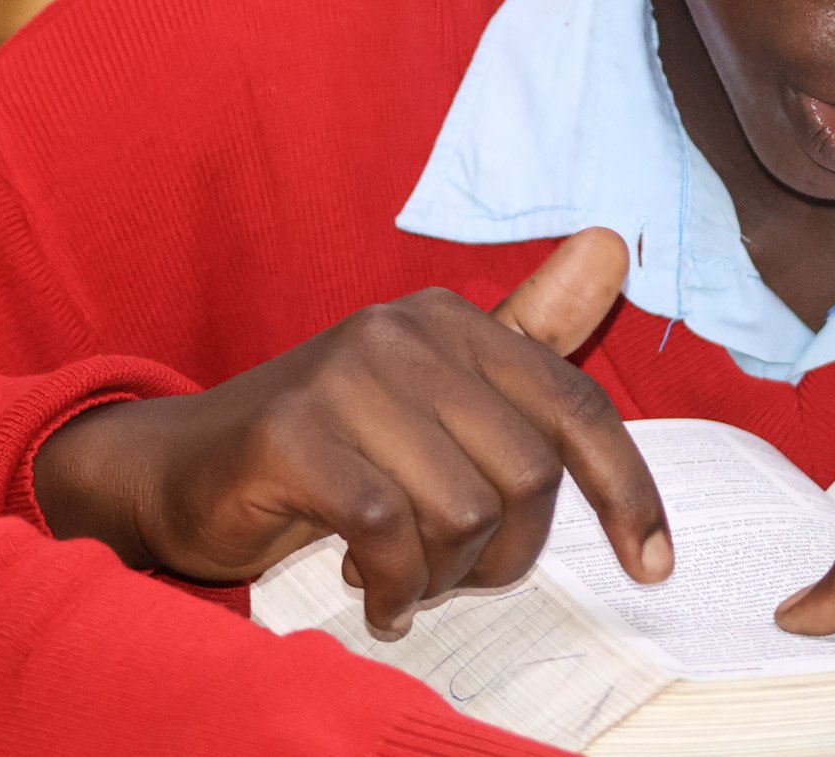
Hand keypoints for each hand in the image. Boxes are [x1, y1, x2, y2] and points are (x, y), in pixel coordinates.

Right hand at [32, 228, 671, 636]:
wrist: (183, 469)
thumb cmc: (332, 444)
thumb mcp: (436, 393)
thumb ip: (526, 333)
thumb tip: (614, 244)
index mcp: (452, 321)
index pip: (575, 409)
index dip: (627, 492)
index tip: (651, 565)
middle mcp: (402, 331)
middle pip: (525, 475)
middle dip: (502, 555)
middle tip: (453, 576)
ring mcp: (343, 375)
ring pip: (460, 510)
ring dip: (438, 577)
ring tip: (401, 578)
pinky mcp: (290, 432)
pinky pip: (385, 531)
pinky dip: (389, 583)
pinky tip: (369, 590)